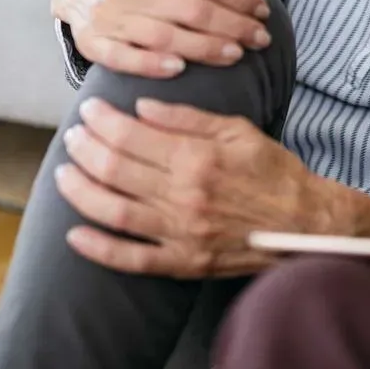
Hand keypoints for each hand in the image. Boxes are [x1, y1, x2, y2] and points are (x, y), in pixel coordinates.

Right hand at [53, 0, 270, 75]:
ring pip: (166, 37)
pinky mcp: (92, 42)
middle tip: (261, 38)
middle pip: (193, 11)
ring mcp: (108, 16)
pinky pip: (123, 58)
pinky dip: (151, 65)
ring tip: (236, 55)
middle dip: (234, 26)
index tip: (262, 10)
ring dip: (206, 49)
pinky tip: (180, 70)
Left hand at [56, 97, 369, 277]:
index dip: (103, 120)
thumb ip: (187, 118)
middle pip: (116, 169)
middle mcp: (185, 196)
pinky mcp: (184, 262)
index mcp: (198, 158)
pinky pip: (133, 258)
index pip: (132, 135)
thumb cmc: (273, 171)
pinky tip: (75, 235)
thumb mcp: (237, 130)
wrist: (305, 223)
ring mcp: (182, 233)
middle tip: (72, 135)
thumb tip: (142, 106)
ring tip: (63, 173)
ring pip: (114, 211)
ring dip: (80, 191)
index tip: (89, 109)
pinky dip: (100, 249)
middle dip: (85, 148)